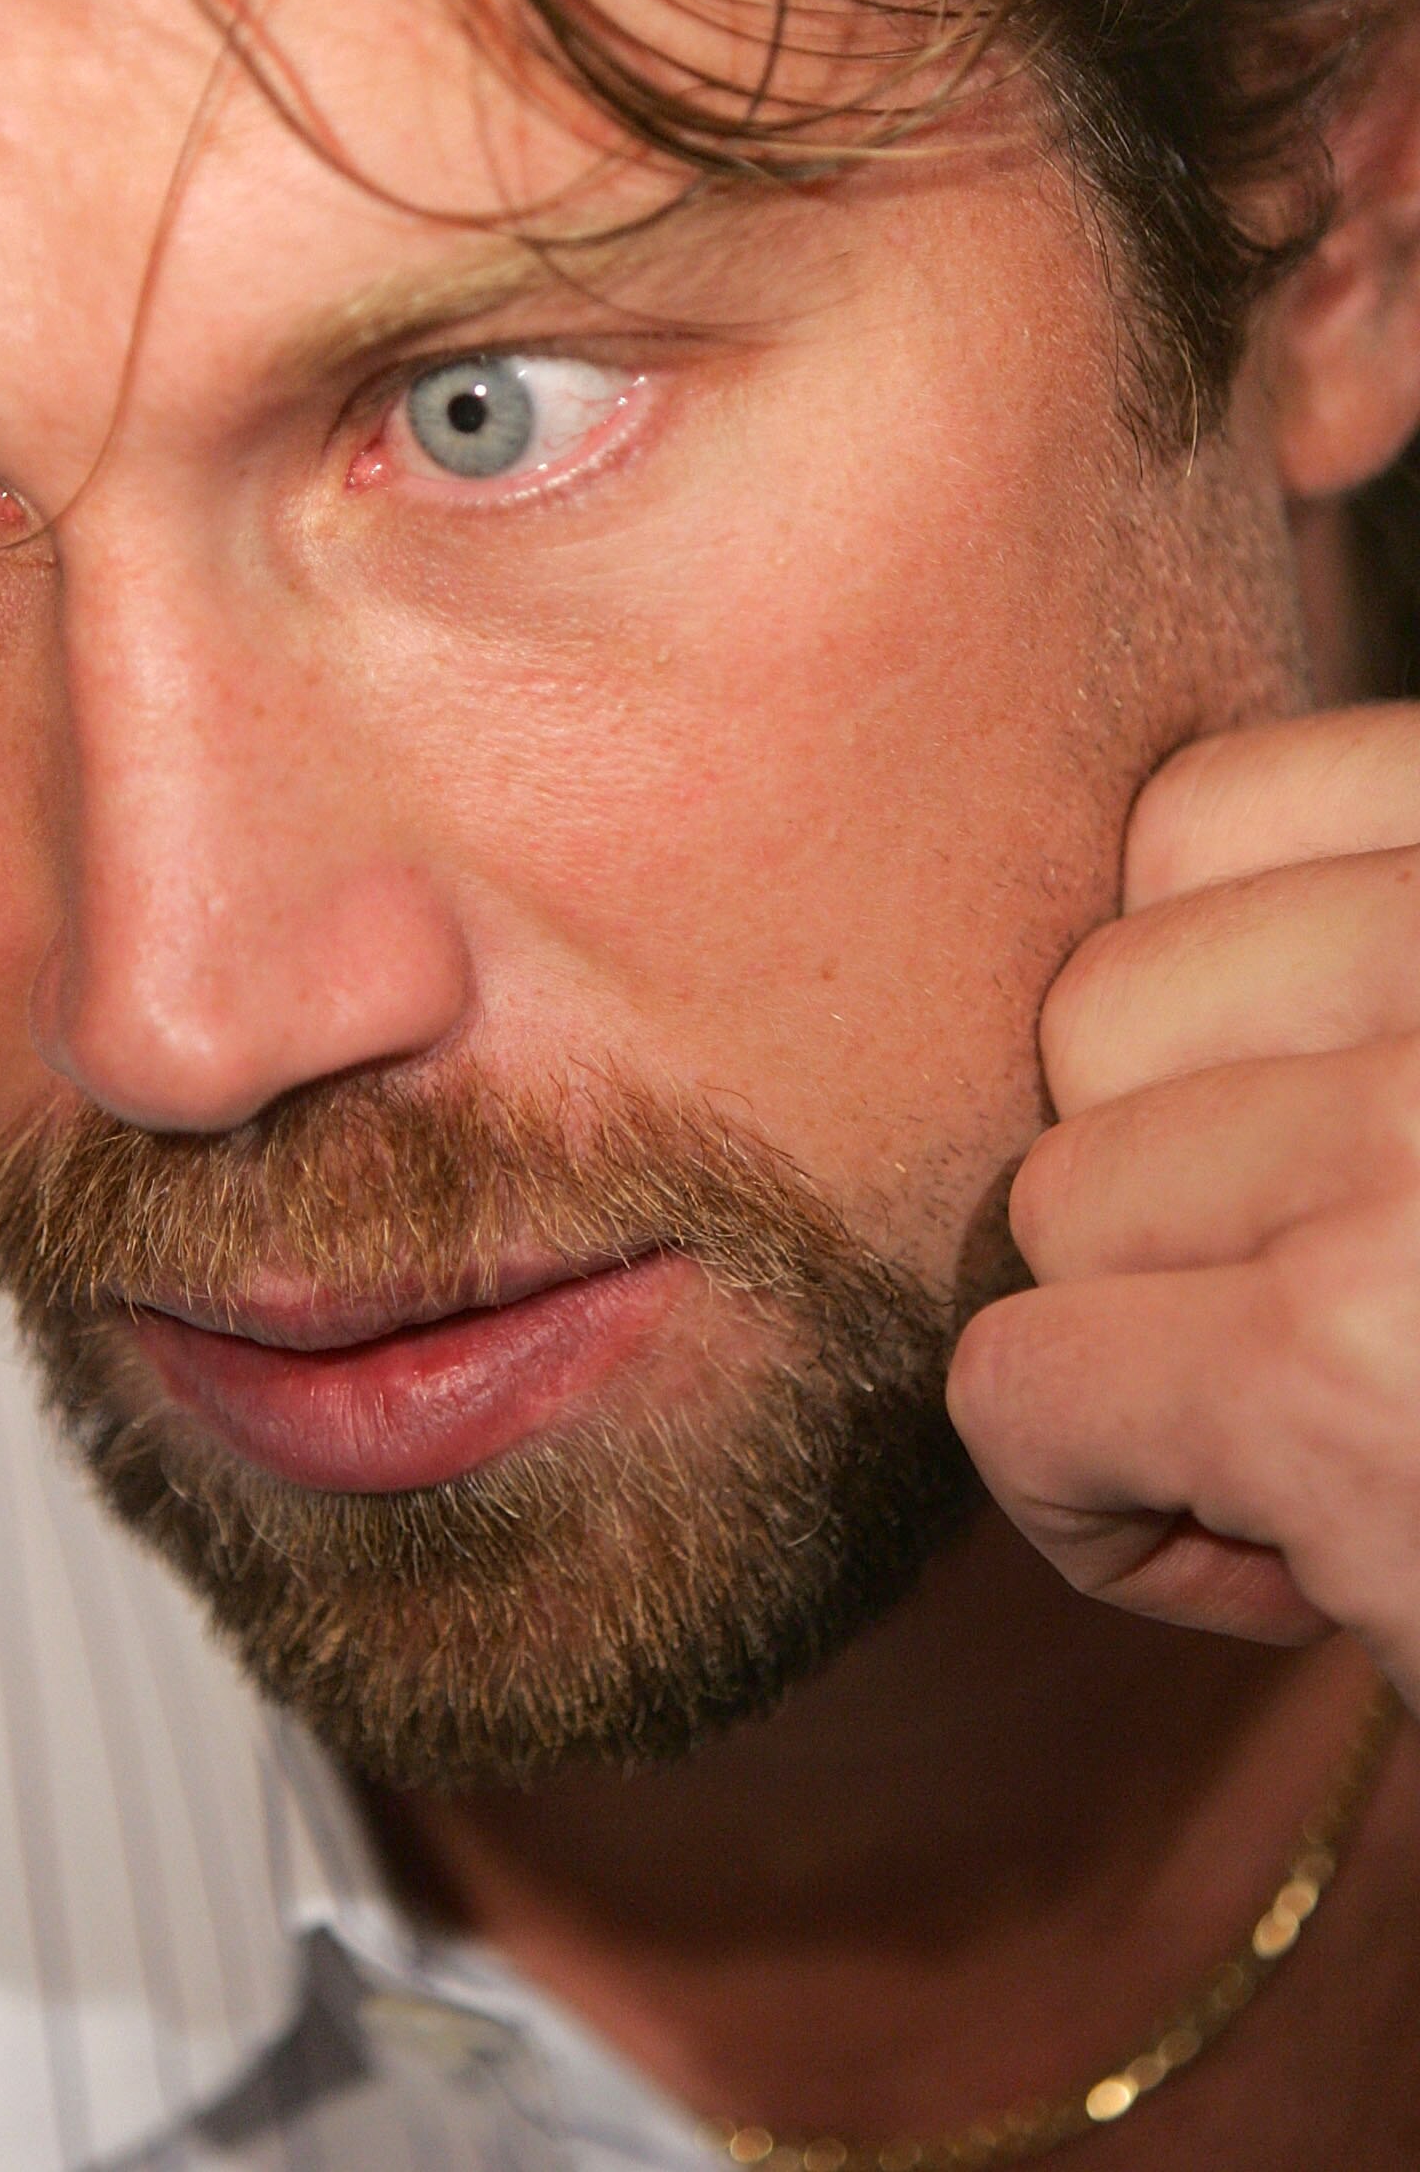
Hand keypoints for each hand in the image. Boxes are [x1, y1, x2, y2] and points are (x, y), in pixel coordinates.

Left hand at [947, 703, 1419, 1707]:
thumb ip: (1370, 996)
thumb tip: (1100, 981)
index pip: (1196, 820)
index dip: (1197, 1013)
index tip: (1305, 1150)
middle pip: (1096, 1012)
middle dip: (1168, 1196)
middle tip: (1341, 1335)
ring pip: (1055, 1202)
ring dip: (1147, 1360)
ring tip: (1349, 1455)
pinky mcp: (1336, 1368)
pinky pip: (1015, 1387)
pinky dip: (1091, 1509)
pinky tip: (1270, 1565)